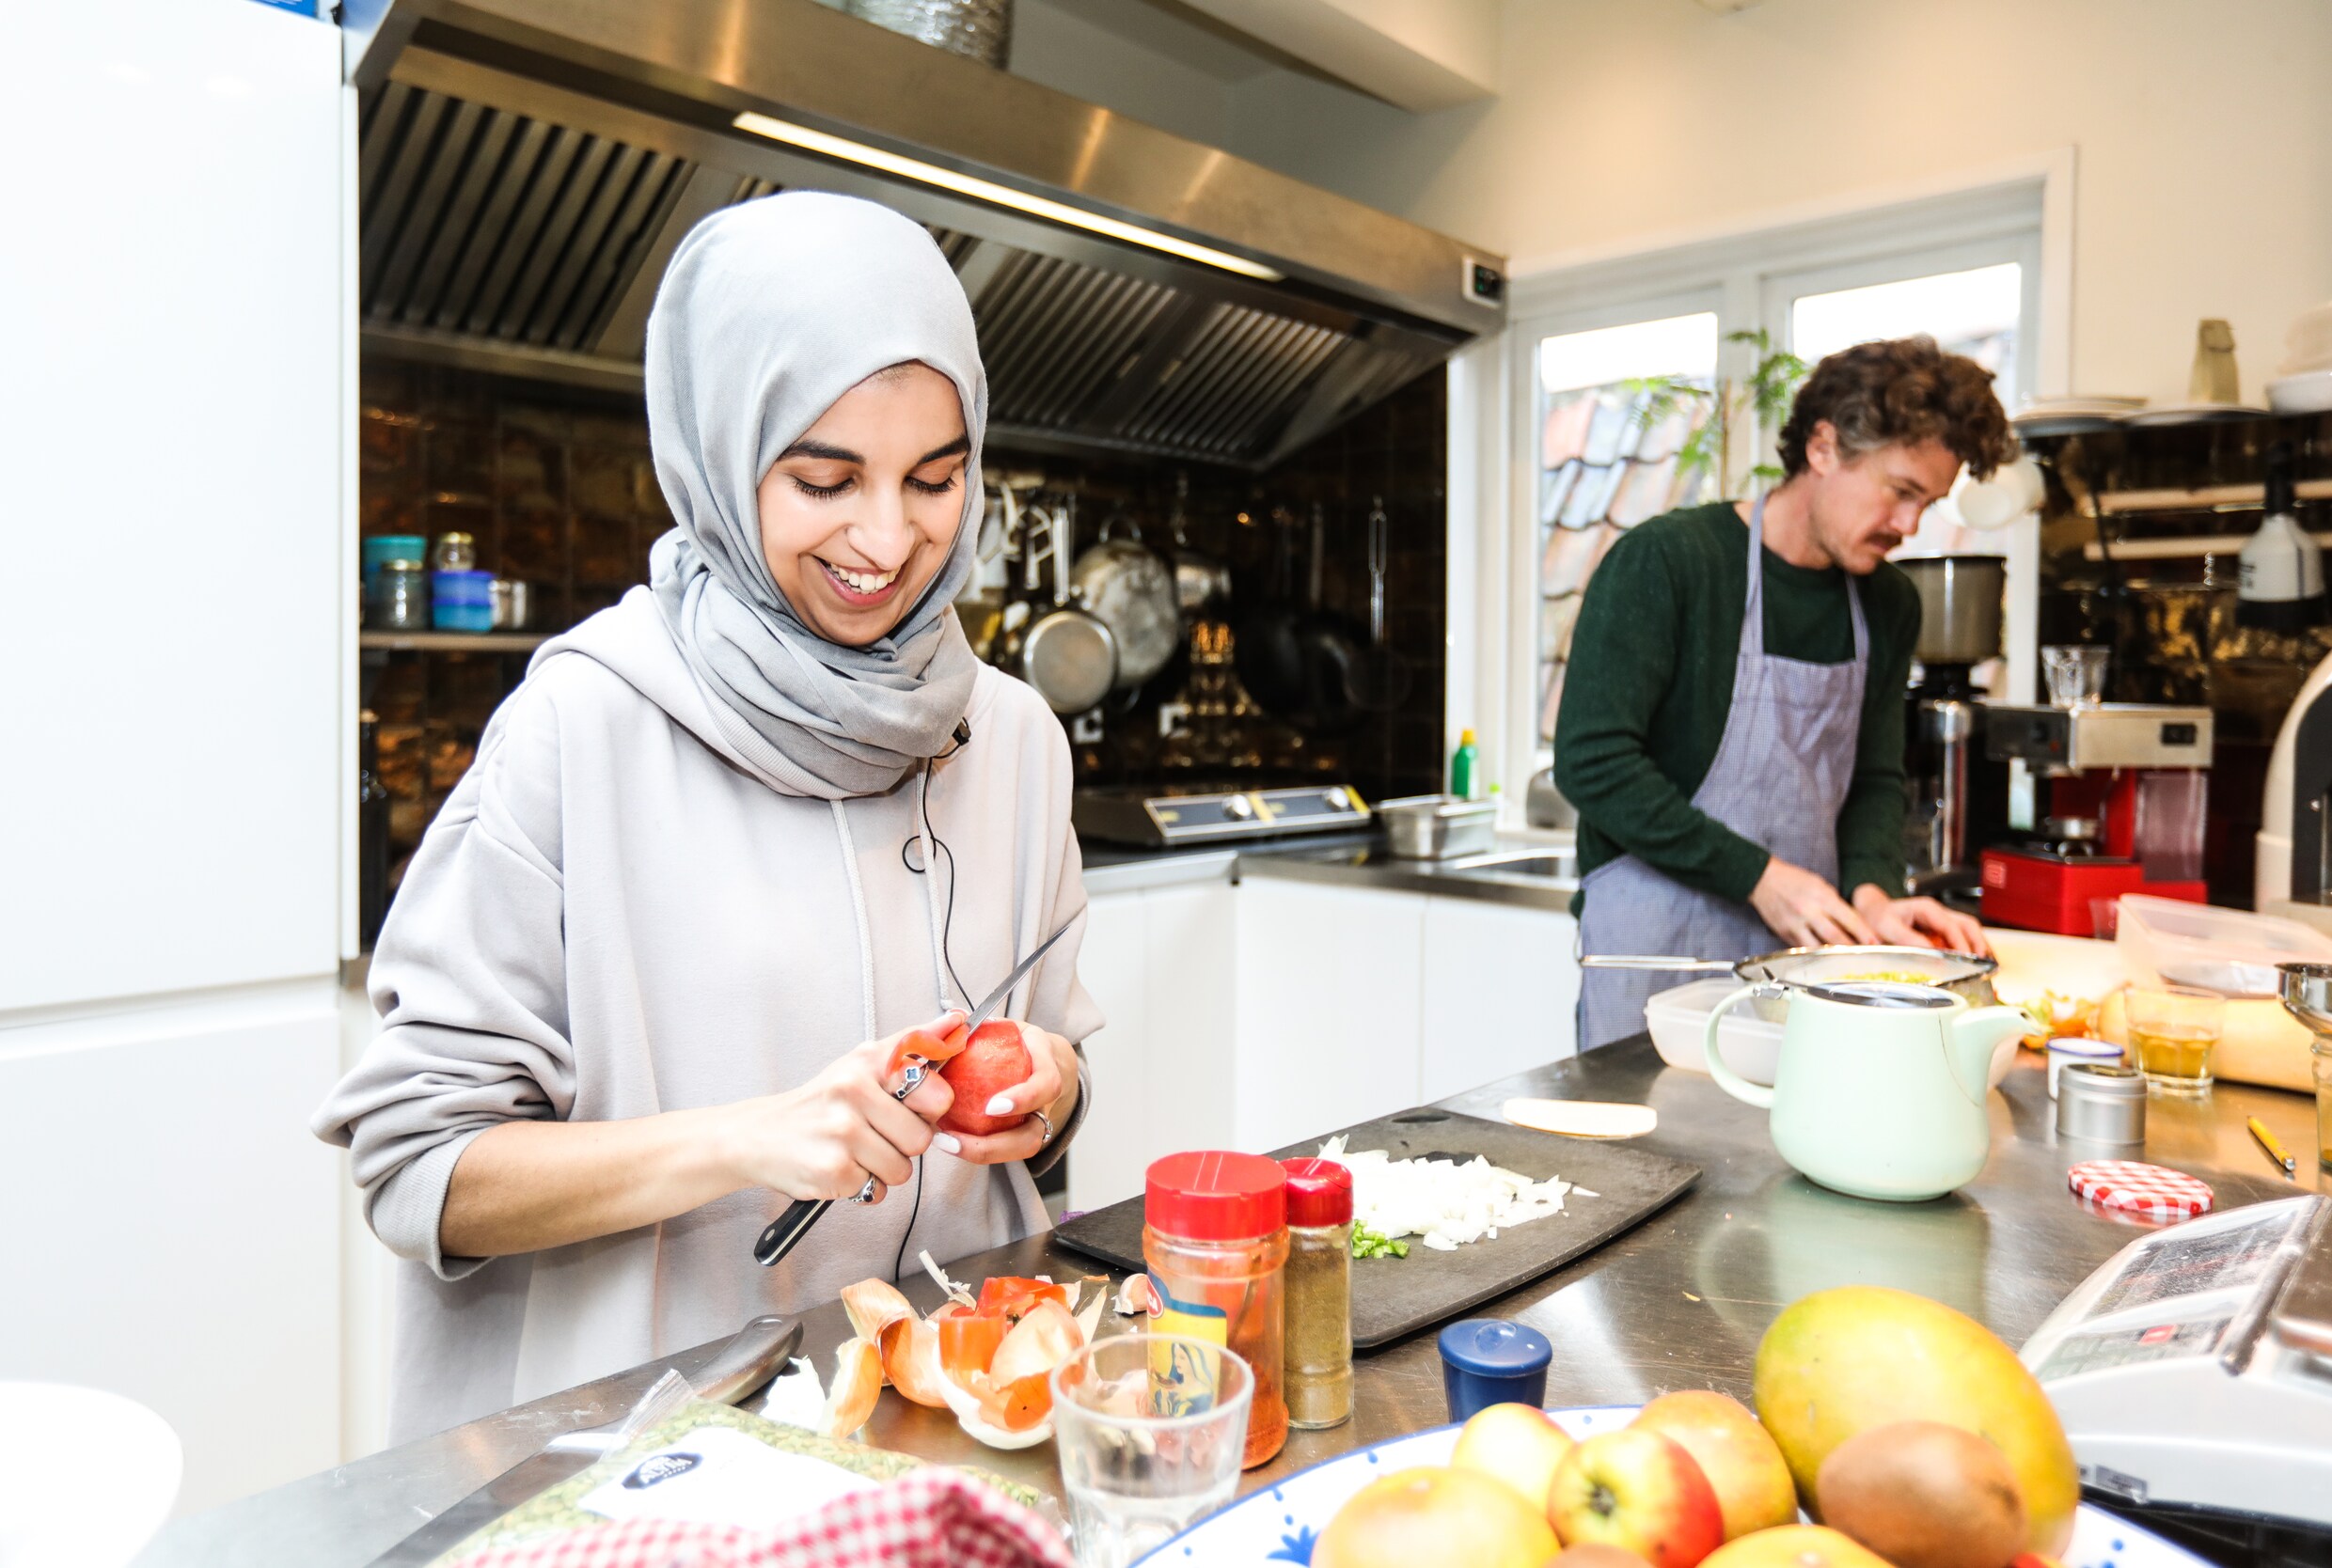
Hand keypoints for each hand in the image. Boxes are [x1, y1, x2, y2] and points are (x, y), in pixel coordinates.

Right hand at [716, 1011, 963, 1204]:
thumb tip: (957, 1021)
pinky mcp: (834, 1170)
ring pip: (902, 1169)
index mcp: (868, 1063)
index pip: (937, 1093)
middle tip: (875, 1133)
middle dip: (904, 1144)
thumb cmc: (820, 1102)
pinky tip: (841, 1166)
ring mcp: (844, 1133)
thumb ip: (914, 1044)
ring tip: (857, 1151)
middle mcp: (854, 1093)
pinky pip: (877, 1190)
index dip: (930, 1108)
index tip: (911, 1106)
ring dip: (884, 1168)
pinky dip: (863, 1186)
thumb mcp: (862, 1063)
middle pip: (922, 1138)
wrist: (759, 1134)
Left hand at [946, 1024, 1080, 1166]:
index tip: (992, 1107)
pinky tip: (950, 1142)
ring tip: (946, 1144)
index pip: (1046, 1084)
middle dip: (997, 1145)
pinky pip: (1007, 1150)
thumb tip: (953, 1020)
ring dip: (984, 1154)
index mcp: (1047, 1062)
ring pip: (1023, 1149)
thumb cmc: (1019, 1043)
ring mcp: (1039, 1121)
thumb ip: (980, 1026)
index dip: (1024, 1098)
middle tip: (954, 1140)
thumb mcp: (1006, 1027)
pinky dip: (978, 1150)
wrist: (1045, 1059)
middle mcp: (1048, 1100)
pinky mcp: (1025, 1134)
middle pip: (1035, 1133)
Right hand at [1749, 857, 1878, 947]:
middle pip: (1836, 937)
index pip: (1849, 919)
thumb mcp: (1820, 885)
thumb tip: (1854, 924)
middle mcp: (1808, 911)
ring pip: (1818, 948)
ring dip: (1833, 956)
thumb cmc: (1794, 880)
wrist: (1763, 878)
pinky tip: (1824, 958)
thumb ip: (1836, 905)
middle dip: (1853, 949)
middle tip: (1866, 957)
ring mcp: (1795, 924)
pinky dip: (1815, 954)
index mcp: (1822, 897)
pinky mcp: (1784, 933)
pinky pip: (1803, 948)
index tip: (1876, 943)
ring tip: (1846, 961)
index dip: (1864, 934)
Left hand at [1851, 886, 1991, 955]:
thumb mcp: (1888, 927)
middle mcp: (1938, 913)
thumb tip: (1931, 951)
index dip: (1961, 943)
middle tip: (1985, 963)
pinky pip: (1960, 939)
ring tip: (1986, 965)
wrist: (1872, 913)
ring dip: (1978, 947)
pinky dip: (1969, 950)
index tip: (1967, 958)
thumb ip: (1909, 938)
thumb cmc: (1878, 918)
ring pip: (1968, 931)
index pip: (1951, 925)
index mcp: (1927, 909)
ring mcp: (1941, 922)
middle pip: (1968, 925)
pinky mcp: (1940, 932)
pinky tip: (1974, 964)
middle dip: (1979, 943)